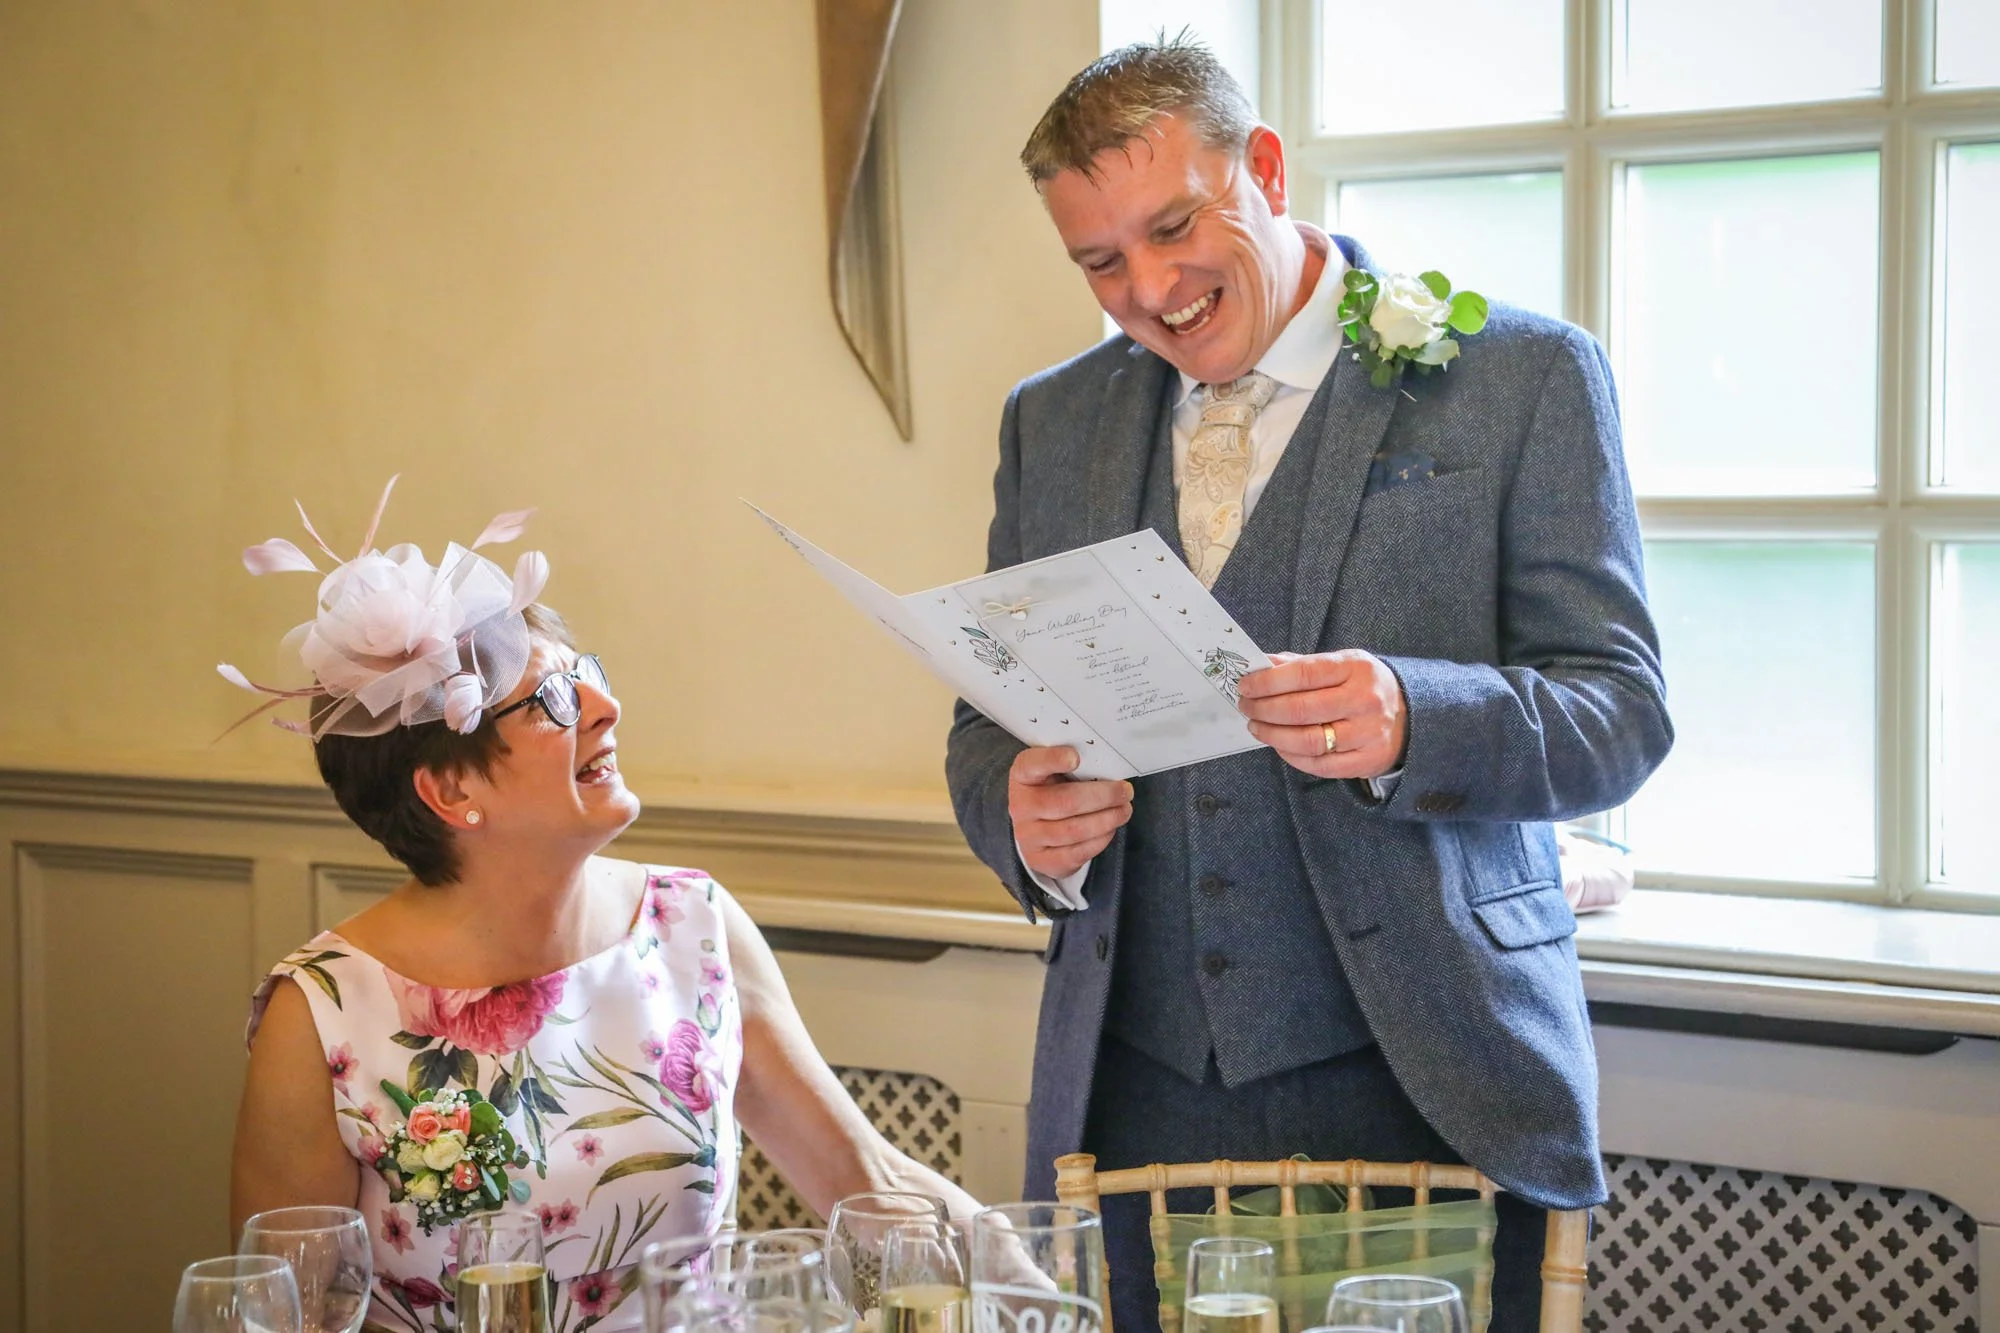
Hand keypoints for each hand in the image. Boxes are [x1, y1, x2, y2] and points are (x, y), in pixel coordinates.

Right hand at [1008, 746, 1134, 879]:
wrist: (1034, 827)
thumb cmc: (1051, 792)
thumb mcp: (1053, 772)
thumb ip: (1074, 766)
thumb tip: (1109, 767)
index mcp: (1023, 776)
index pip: (1032, 765)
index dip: (1052, 760)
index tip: (1075, 757)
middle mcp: (1021, 806)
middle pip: (1066, 802)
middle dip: (1103, 796)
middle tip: (1125, 791)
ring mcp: (1029, 836)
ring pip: (1075, 830)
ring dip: (1108, 820)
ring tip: (1123, 810)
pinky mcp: (1042, 860)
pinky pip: (1077, 853)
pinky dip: (1100, 840)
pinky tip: (1110, 828)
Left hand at [1236, 650, 1407, 779]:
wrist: (1411, 716)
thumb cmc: (1363, 687)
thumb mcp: (1341, 665)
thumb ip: (1300, 665)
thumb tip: (1260, 664)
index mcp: (1355, 668)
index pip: (1303, 673)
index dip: (1267, 681)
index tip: (1245, 686)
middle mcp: (1364, 700)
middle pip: (1301, 709)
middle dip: (1264, 709)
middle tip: (1246, 707)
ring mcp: (1367, 733)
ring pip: (1308, 740)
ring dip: (1273, 735)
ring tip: (1256, 727)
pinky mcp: (1367, 761)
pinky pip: (1320, 765)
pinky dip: (1291, 756)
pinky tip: (1279, 746)